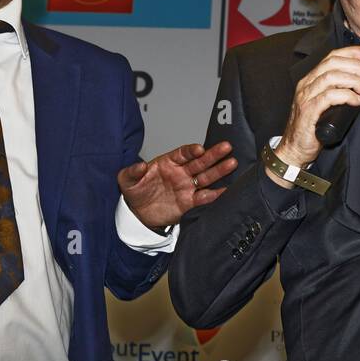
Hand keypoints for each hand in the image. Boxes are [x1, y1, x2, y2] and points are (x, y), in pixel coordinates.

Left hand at [118, 142, 236, 230]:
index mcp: (168, 162)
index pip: (183, 153)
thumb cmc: (135, 191)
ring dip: (219, 171)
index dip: (191, 150)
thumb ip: (132, 172)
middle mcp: (181, 172)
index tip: (199, 149)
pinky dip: (214, 195)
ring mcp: (187, 187)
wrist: (138, 213)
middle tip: (226, 147)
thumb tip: (140, 166)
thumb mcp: (127, 180)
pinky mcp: (190, 203)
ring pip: (206, 177)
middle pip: (200, 161)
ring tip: (232, 164)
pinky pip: (204, 198)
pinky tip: (224, 190)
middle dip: (213, 154)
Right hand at [274, 45, 359, 177]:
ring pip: (331, 77)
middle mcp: (307, 84)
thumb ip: (340, 90)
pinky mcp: (308, 111)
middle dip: (356, 66)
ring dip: (353, 80)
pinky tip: (357, 100)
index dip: (351, 52)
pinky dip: (346, 95)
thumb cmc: (313, 127)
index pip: (331, 57)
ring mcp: (306, 97)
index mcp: (311, 80)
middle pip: (333, 64)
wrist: (295, 148)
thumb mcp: (327, 103)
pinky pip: (329, 97)